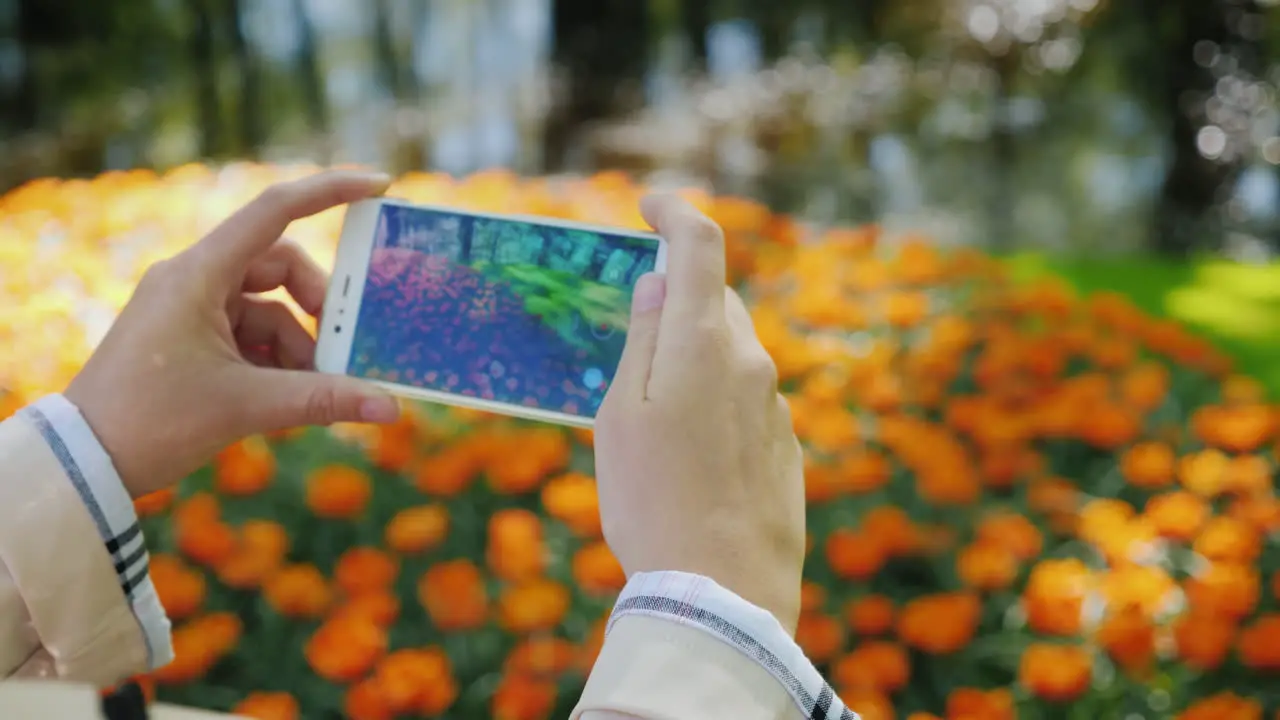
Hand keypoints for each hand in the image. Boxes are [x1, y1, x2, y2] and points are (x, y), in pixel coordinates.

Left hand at [65, 170, 401, 498]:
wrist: (84, 460)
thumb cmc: (153, 421)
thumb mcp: (247, 406)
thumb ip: (323, 400)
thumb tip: (390, 407)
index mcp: (198, 274)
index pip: (274, 211)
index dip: (330, 192)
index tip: (380, 186)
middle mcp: (192, 279)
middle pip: (279, 266)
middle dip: (315, 307)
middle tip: (341, 347)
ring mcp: (189, 306)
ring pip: (268, 307)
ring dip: (296, 346)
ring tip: (310, 391)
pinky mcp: (188, 335)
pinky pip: (248, 332)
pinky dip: (273, 360)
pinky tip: (281, 397)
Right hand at [594, 194, 805, 632]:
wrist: (722, 592)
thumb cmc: (653, 503)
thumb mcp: (620, 418)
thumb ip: (642, 341)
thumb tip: (655, 285)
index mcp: (702, 344)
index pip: (700, 245)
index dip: (675, 212)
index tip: (651, 204)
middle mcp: (750, 362)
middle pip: (713, 300)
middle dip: (676, 298)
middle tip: (634, 331)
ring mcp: (774, 405)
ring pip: (733, 350)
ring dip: (696, 354)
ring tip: (655, 412)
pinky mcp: (786, 445)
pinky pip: (748, 398)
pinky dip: (718, 397)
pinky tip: (691, 452)